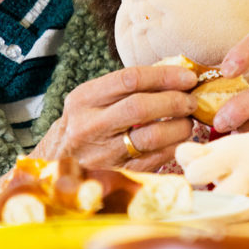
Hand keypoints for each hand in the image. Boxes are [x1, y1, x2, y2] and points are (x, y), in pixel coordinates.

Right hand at [30, 64, 197, 171]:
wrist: (57, 161)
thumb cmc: (84, 123)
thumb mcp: (92, 99)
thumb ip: (125, 87)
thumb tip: (174, 74)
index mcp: (83, 99)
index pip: (130, 79)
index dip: (164, 76)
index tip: (187, 77)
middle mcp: (89, 125)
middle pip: (141, 107)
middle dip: (175, 101)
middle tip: (191, 100)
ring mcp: (102, 153)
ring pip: (152, 137)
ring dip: (179, 127)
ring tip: (188, 121)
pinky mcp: (116, 174)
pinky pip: (154, 160)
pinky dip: (173, 148)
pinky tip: (178, 140)